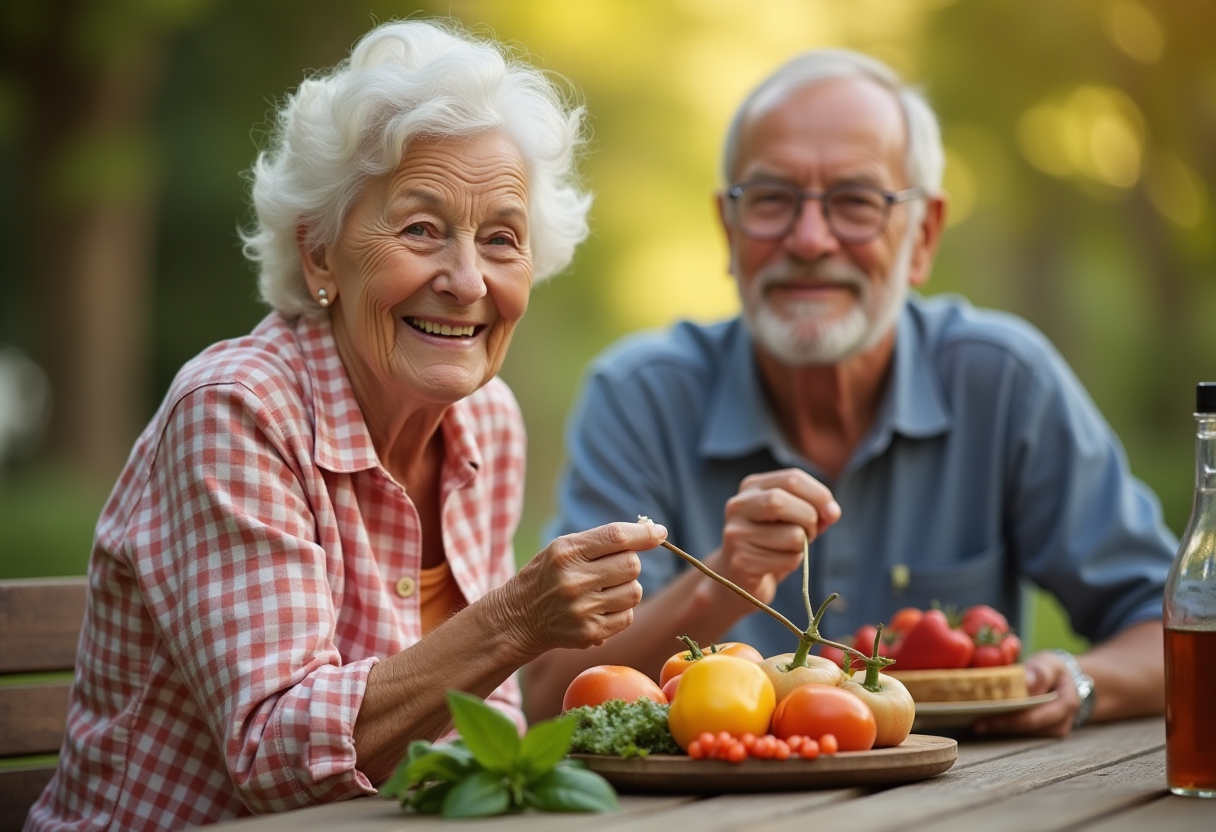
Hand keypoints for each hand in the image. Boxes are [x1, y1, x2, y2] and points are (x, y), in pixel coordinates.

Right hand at [499, 520, 667, 655]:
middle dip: (630, 564)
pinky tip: (601, 608)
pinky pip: (628, 616)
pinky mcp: (590, 633)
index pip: (617, 537)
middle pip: (631, 565)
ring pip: (634, 592)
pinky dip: (621, 611)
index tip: (660, 533)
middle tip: (613, 568)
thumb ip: (603, 539)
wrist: (519, 618)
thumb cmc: (549, 575)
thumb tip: (656, 534)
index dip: (644, 534)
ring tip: (604, 590)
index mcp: (566, 552)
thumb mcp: (563, 548)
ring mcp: (582, 609)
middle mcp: (573, 580)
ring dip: (627, 589)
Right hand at [706, 469, 839, 610]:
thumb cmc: (771, 543)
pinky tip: (777, 564)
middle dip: (809, 519)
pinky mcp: (741, 562)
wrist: (737, 579)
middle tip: (810, 533)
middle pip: (782, 501)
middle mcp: (738, 506)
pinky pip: (788, 560)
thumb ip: (814, 509)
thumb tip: (832, 512)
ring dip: (803, 546)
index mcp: (751, 487)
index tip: (832, 513)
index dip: (820, 495)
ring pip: (793, 535)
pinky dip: (794, 563)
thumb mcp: (792, 518)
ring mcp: (736, 534)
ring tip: (789, 550)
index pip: (792, 478)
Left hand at [972, 650, 1080, 736]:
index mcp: (1066, 702)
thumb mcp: (1048, 662)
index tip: (984, 713)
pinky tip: (987, 723)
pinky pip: (1024, 734)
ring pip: (1025, 734)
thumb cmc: (1051, 669)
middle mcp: (1063, 721)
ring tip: (977, 723)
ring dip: (1001, 729)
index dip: (1009, 718)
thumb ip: (1040, 671)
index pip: (1034, 715)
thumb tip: (1027, 683)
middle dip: (1000, 725)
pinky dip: (1006, 728)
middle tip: (975, 724)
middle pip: (1028, 727)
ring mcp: (1055, 730)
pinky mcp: (1045, 733)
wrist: (1063, 680)